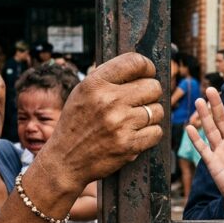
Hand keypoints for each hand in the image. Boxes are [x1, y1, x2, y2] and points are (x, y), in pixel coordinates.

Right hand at [35, 53, 162, 192]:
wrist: (65, 160)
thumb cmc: (76, 124)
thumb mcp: (82, 92)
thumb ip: (107, 79)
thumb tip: (141, 69)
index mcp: (95, 84)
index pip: (135, 62)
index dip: (147, 67)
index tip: (148, 73)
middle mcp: (109, 101)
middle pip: (153, 87)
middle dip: (150, 94)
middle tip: (140, 101)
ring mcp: (120, 123)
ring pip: (158, 110)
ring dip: (151, 116)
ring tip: (134, 120)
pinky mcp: (129, 145)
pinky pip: (157, 132)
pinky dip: (150, 134)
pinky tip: (135, 134)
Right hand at [187, 87, 223, 218]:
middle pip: (221, 119)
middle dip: (216, 105)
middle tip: (210, 90)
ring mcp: (220, 151)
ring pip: (210, 130)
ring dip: (204, 116)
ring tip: (198, 101)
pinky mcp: (212, 162)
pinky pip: (202, 149)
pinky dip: (196, 139)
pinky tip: (190, 128)